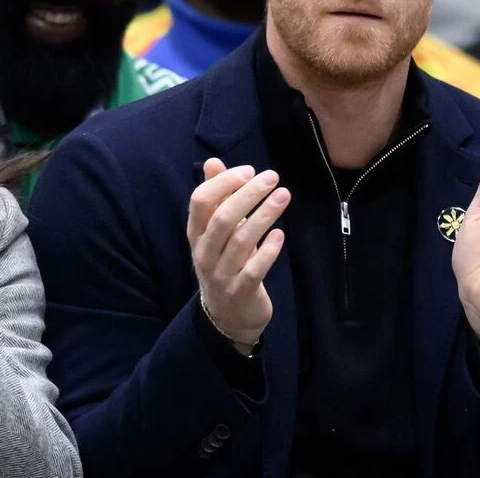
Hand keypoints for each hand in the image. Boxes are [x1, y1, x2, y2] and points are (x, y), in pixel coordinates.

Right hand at [189, 158, 290, 353]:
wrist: (227, 317)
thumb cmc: (224, 264)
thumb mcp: (215, 232)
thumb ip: (215, 197)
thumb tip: (212, 162)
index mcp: (196, 234)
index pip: (200, 201)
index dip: (224, 183)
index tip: (249, 171)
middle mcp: (204, 252)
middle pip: (222, 217)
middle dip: (248, 194)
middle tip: (272, 177)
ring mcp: (221, 274)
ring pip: (241, 240)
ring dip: (264, 214)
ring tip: (284, 195)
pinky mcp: (241, 291)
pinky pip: (254, 269)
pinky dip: (268, 250)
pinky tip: (280, 234)